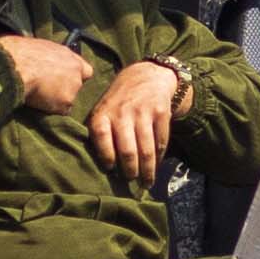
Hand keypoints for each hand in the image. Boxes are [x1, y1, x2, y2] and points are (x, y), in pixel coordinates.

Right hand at [0, 33, 91, 116]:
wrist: (16, 67)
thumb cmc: (21, 53)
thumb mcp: (38, 47)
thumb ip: (48, 57)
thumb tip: (42, 59)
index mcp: (70, 57)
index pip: (85, 70)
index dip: (75, 75)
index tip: (65, 78)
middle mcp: (76, 73)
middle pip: (76, 86)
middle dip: (65, 89)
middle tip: (48, 89)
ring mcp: (73, 89)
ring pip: (67, 100)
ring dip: (57, 100)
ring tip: (38, 96)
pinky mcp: (65, 103)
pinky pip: (59, 111)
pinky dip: (50, 110)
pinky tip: (38, 103)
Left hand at [84, 54, 188, 181]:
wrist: (147, 76)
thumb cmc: (119, 101)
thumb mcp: (103, 109)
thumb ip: (99, 132)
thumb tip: (98, 165)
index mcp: (103, 113)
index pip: (101, 138)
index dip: (106, 156)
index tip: (110, 170)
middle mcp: (123, 112)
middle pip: (127, 150)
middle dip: (130, 170)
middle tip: (131, 180)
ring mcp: (144, 112)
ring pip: (146, 149)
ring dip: (147, 170)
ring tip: (146, 182)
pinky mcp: (161, 113)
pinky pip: (161, 141)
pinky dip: (159, 157)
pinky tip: (156, 166)